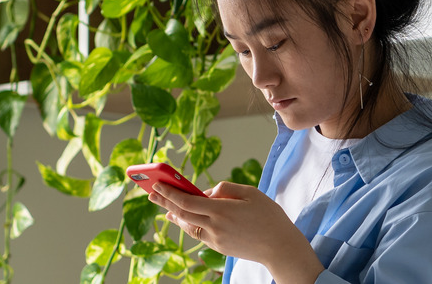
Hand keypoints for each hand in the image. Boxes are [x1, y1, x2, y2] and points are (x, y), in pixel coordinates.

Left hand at [148, 181, 323, 283]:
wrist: (280, 247)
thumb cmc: (269, 216)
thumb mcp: (250, 193)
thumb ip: (226, 188)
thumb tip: (207, 192)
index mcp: (221, 210)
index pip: (187, 200)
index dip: (170, 192)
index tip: (157, 184)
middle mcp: (214, 226)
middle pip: (182, 213)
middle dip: (165, 202)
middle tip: (151, 193)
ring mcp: (216, 239)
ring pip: (188, 226)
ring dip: (175, 215)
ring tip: (165, 207)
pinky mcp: (219, 247)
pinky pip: (199, 233)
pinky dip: (188, 224)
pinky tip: (184, 220)